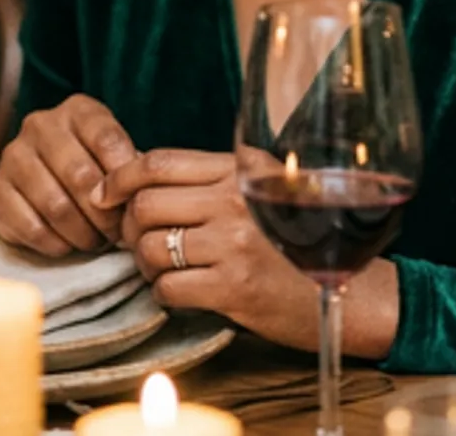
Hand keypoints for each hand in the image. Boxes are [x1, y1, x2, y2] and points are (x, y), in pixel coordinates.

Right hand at [0, 96, 137, 255]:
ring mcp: (12, 155)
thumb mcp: (114, 157)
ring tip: (94, 241)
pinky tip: (67, 245)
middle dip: (104, 214)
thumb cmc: (92, 168)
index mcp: (76, 110)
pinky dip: (55, 243)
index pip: (105, 139)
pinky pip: (30, 226)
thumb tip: (132, 197)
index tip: (133, 204)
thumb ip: (126, 171)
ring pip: (55, 205)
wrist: (44, 178)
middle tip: (115, 233)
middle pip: (80, 174)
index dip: (123, 178)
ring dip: (81, 233)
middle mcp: (39, 125)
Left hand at [97, 149, 325, 350]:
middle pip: (146, 204)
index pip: (159, 162)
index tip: (103, 194)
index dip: (120, 178)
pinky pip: (167, 286)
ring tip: (165, 269)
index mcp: (240, 168)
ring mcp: (234, 243)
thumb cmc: (299, 242)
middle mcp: (236, 199)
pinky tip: (184, 291)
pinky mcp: (233, 287)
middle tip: (137, 242)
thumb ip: (213, 179)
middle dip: (128, 226)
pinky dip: (164, 292)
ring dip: (145, 263)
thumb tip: (141, 177)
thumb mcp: (262, 192)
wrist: (351, 294)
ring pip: (150, 246)